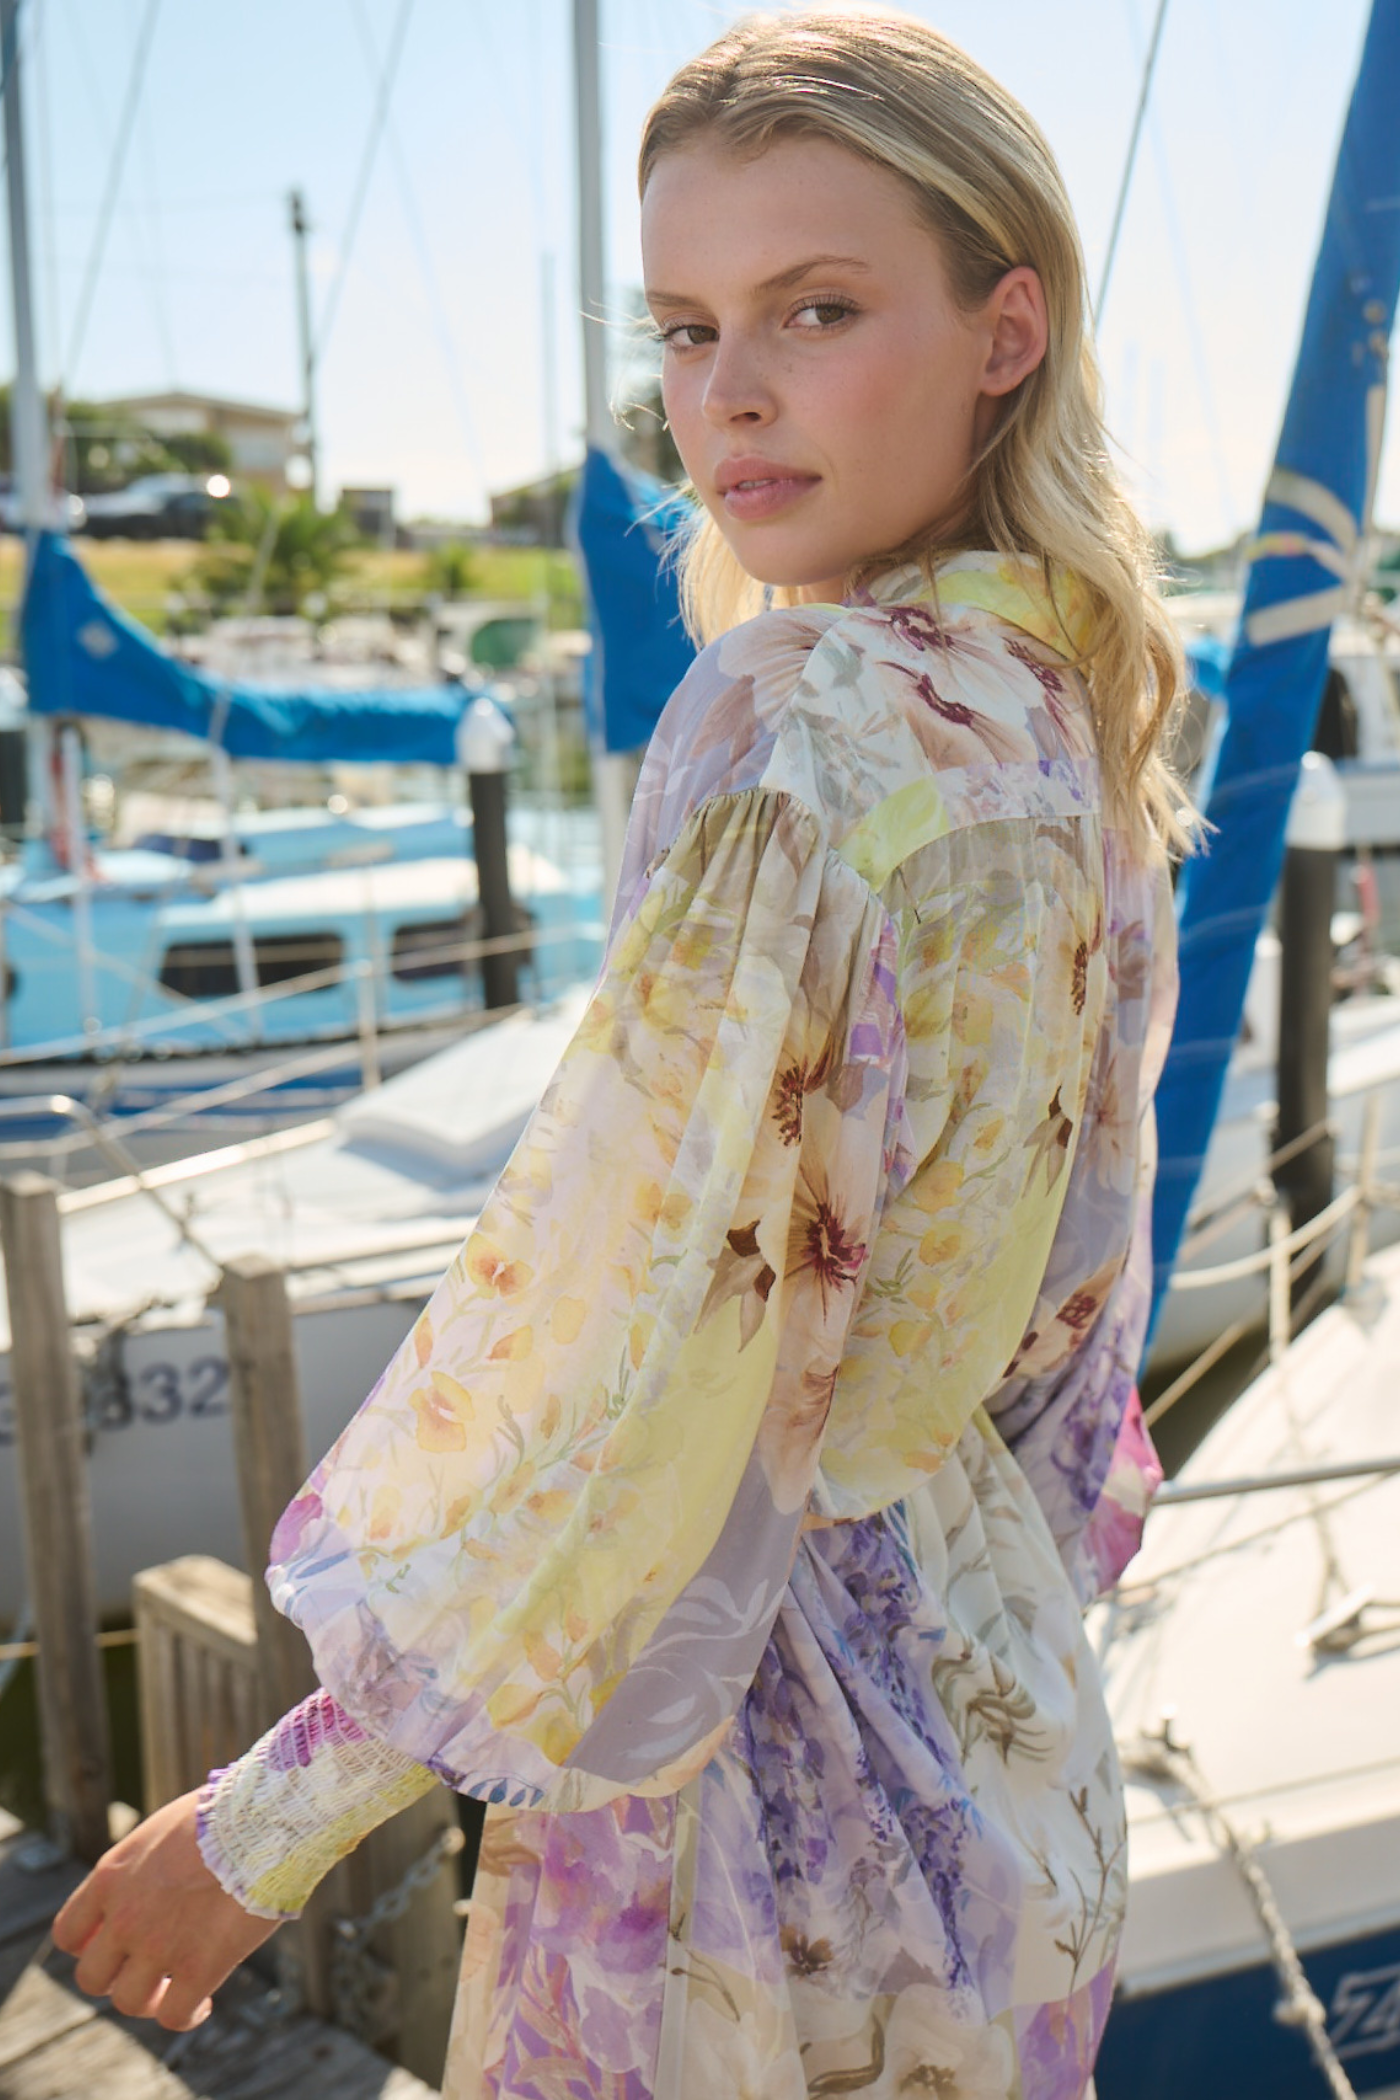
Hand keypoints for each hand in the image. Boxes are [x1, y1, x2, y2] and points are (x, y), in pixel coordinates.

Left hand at [51, 1789, 279, 2029]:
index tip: (117, 1946)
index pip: (69, 1933)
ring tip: (174, 1992)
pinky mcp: (199, 1967)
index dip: (90, 1947)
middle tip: (148, 1970)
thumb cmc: (226, 1811)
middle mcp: (124, 1916)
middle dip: (117, 1978)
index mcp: (111, 1876)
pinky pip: (175, 2015)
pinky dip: (186, 2016)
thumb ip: (146, 1866)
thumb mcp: (165, 1830)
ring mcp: (158, 1946)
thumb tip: (160, 1883)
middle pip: (92, 1977)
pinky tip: (204, 2004)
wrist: (265, 1816)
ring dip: (150, 2002)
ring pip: (129, 2001)